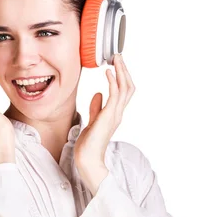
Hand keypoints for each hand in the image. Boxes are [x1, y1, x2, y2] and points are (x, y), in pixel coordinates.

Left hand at [73, 53, 134, 170]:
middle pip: (128, 87)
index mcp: (115, 114)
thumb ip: (96, 108)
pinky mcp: (108, 116)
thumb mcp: (93, 121)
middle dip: (125, 70)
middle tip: (118, 56)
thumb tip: (98, 94)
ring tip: (116, 59)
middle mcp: (118, 113)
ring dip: (121, 71)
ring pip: (125, 88)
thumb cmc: (88, 144)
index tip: (116, 64)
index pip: (124, 92)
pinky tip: (108, 72)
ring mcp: (115, 115)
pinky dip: (113, 81)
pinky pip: (115, 95)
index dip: (122, 77)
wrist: (88, 159)